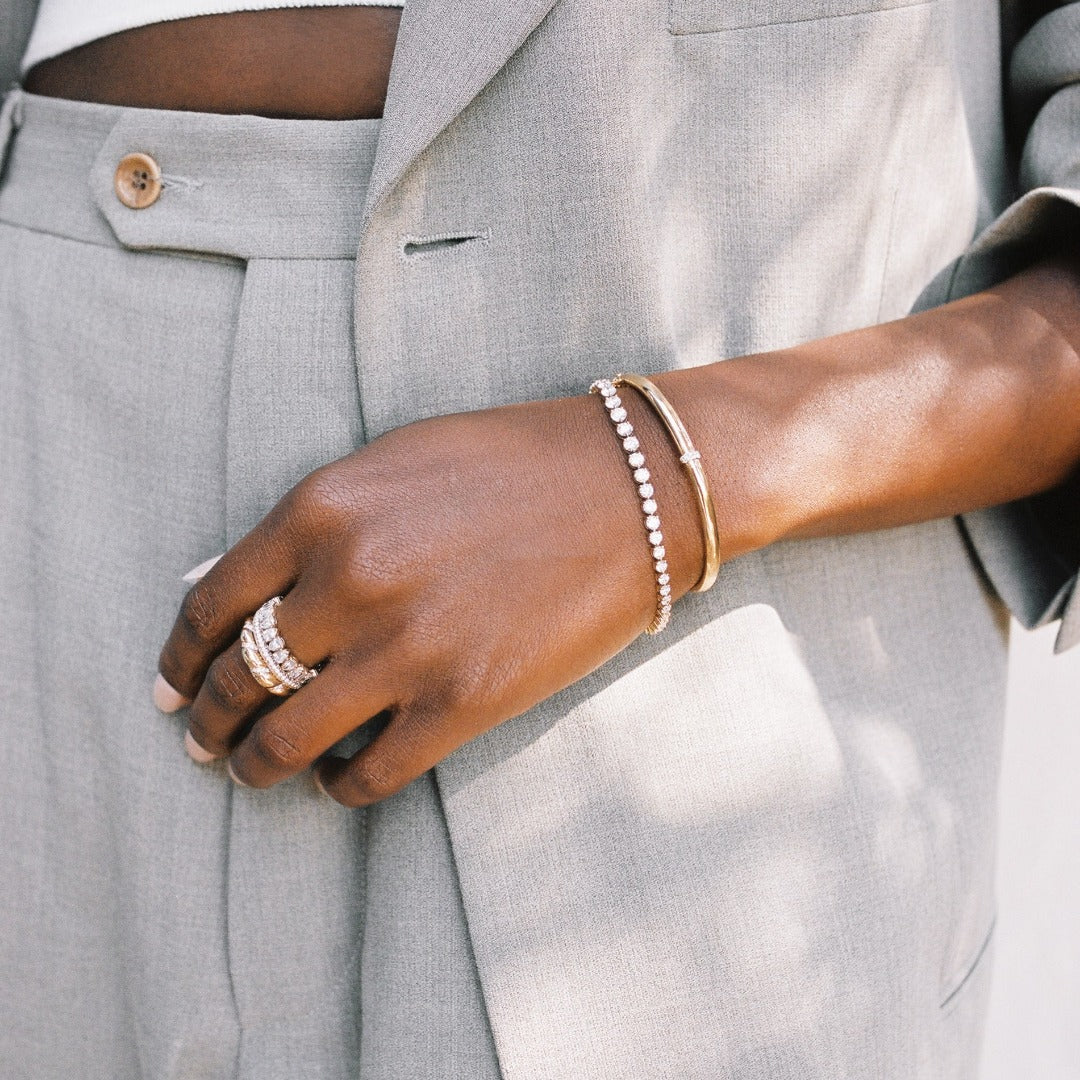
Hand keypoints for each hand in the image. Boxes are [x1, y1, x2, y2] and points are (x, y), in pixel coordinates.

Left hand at [155, 391, 702, 805]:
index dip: (178, 656)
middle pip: (238, 680)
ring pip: (288, 742)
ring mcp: (407, 648)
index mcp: (322, 509)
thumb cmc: (511, 464)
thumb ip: (308, 527)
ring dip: (256, 767)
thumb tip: (227, 587)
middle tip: (202, 740)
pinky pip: (368, 776)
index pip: (210, 603)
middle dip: (207, 721)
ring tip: (253, 772)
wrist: (630, 487)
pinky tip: (340, 779)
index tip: (170, 683)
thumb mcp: (392, 463)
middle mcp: (350, 581)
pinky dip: (340, 788)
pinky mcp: (465, 703)